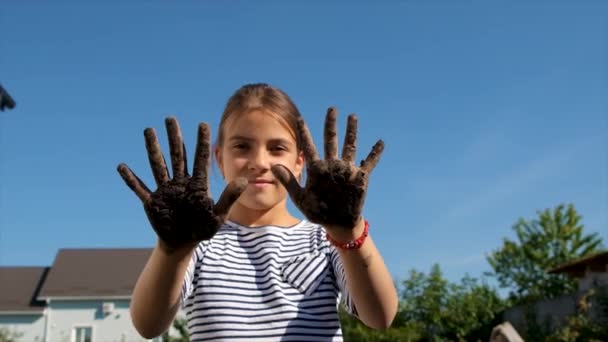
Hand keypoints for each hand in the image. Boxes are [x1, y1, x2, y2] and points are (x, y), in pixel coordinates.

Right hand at [117, 117, 246, 252]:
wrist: (183, 243)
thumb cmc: (202, 228)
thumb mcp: (219, 215)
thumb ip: (229, 197)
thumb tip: (245, 181)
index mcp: (197, 184)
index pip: (200, 159)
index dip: (202, 142)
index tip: (203, 124)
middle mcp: (180, 182)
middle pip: (177, 155)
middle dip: (174, 137)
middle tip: (170, 118)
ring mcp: (165, 190)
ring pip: (158, 165)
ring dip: (153, 148)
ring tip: (149, 130)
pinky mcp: (152, 202)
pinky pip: (139, 188)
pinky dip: (131, 179)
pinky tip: (122, 167)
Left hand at [271, 107, 383, 230]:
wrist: (337, 223)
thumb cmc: (318, 212)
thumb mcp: (301, 198)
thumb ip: (289, 181)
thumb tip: (273, 166)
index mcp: (317, 169)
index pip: (309, 146)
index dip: (304, 133)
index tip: (300, 119)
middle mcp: (332, 165)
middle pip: (331, 140)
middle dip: (331, 125)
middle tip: (331, 109)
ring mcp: (346, 170)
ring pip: (350, 146)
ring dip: (351, 132)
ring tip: (352, 117)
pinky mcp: (360, 177)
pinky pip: (370, 163)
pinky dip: (375, 153)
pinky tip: (380, 142)